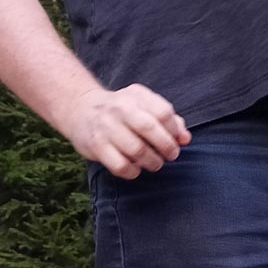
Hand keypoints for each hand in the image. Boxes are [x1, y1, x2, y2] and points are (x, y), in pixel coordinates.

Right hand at [60, 83, 191, 178]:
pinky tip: (136, 169)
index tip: (178, 141)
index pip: (163, 112)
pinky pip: (119, 165)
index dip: (175, 130)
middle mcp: (120, 108)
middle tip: (172, 156)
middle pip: (150, 129)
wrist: (81, 109)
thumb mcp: (145, 106)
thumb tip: (185, 139)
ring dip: (152, 161)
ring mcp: (106, 127)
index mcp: (136, 95)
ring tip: (156, 164)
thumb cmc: (124, 111)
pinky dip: (133, 171)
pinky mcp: (95, 145)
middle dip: (166, 146)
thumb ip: (169, 120)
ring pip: (136, 149)